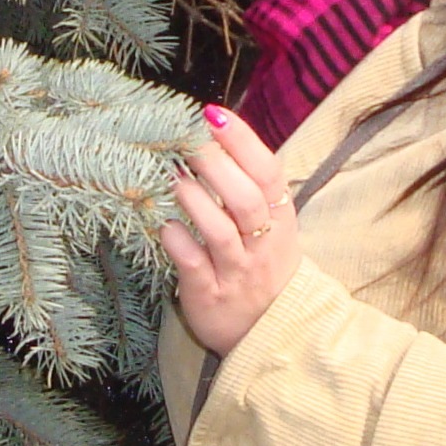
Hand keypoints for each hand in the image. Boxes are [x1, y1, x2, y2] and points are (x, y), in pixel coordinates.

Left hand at [161, 106, 300, 356]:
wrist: (274, 332)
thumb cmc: (265, 265)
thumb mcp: (272, 225)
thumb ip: (250, 185)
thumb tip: (218, 132)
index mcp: (281, 218)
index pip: (268, 172)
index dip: (243, 141)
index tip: (214, 114)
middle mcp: (263, 243)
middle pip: (246, 199)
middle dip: (216, 166)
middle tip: (188, 143)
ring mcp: (238, 271)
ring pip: (220, 232)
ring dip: (194, 200)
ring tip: (173, 177)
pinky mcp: (210, 296)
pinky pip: (193, 265)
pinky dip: (178, 241)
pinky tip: (165, 225)